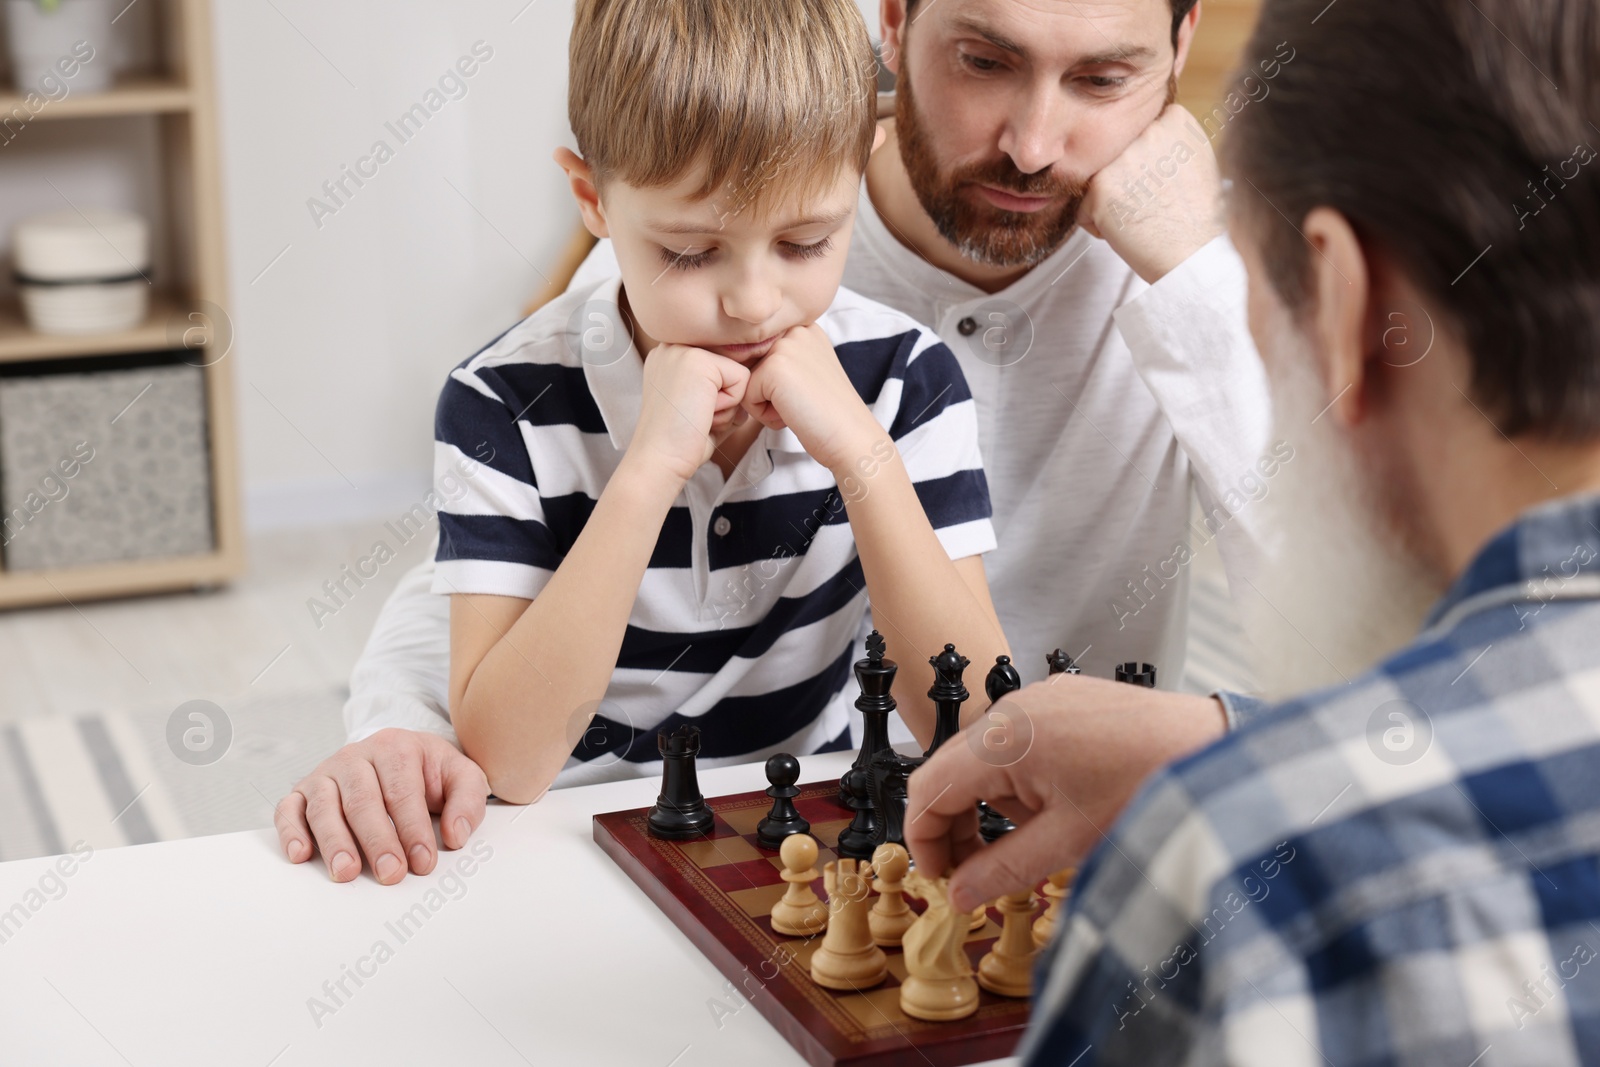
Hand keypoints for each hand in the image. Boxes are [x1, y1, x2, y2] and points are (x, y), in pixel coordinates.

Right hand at [276, 728, 488, 883]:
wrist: (396, 753)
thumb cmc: (428, 772)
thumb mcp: (460, 776)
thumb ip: (468, 799)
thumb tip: (455, 835)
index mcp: (396, 747)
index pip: (402, 791)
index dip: (413, 828)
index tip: (423, 861)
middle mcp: (356, 756)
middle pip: (362, 800)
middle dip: (377, 841)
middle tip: (391, 874)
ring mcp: (326, 773)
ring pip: (324, 806)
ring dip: (334, 841)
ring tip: (347, 872)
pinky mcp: (303, 791)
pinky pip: (289, 809)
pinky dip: (291, 831)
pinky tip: (301, 855)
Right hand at [628, 343, 750, 484]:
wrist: (660, 460)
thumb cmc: (681, 443)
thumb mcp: (703, 409)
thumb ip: (724, 392)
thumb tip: (751, 384)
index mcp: (671, 357)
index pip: (720, 368)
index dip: (718, 397)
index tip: (689, 415)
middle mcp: (674, 347)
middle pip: (731, 369)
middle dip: (723, 400)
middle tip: (694, 416)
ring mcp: (684, 349)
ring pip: (738, 373)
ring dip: (727, 404)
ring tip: (697, 415)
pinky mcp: (699, 359)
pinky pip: (742, 379)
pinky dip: (730, 404)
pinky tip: (703, 413)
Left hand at [742, 323, 881, 471]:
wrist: (851, 436)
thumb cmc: (828, 413)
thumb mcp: (807, 371)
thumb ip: (780, 358)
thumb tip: (736, 358)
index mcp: (804, 326)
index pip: (760, 353)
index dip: (774, 384)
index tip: (805, 392)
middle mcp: (794, 328)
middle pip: (751, 366)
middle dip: (769, 392)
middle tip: (803, 401)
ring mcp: (784, 345)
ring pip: (747, 381)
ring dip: (767, 404)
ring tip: (799, 406)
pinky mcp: (773, 368)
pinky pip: (746, 397)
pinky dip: (765, 415)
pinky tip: (794, 413)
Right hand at [903, 676, 1227, 912]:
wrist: (1213, 749)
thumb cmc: (1151, 786)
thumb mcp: (1068, 844)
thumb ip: (1001, 870)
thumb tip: (959, 894)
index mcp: (1004, 739)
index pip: (928, 789)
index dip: (924, 840)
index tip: (941, 879)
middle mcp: (1014, 707)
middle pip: (950, 770)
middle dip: (954, 826)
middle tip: (974, 873)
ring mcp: (1039, 698)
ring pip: (983, 757)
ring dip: (989, 805)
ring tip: (1028, 842)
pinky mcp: (1063, 699)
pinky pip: (1017, 740)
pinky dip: (1017, 780)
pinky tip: (1052, 809)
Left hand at [1077, 104, 1224, 282]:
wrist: (1193, 256)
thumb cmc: (1195, 217)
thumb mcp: (1193, 159)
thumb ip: (1165, 138)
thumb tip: (1137, 130)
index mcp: (1174, 119)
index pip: (1137, 133)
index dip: (1146, 164)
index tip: (1168, 183)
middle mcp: (1147, 131)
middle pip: (1114, 155)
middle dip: (1125, 181)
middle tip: (1154, 202)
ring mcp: (1122, 157)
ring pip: (1097, 179)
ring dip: (1110, 201)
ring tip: (1142, 215)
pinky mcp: (1099, 186)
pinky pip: (1083, 208)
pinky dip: (1098, 224)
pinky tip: (1129, 229)